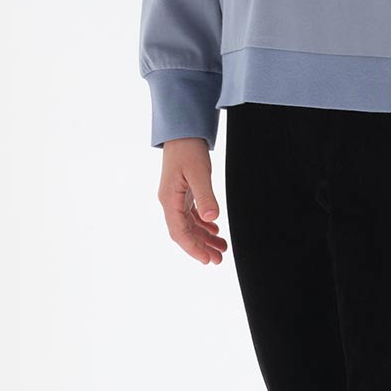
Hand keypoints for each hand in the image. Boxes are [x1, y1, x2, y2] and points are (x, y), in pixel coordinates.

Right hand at [157, 138, 228, 265]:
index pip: (179, 232)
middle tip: (218, 259)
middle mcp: (170, 202)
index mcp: (169, 200)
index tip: (207, 260)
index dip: (193, 248)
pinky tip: (215, 229)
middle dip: (200, 247)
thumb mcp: (200, 172)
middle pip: (184, 232)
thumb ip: (206, 196)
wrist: (182, 131)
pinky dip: (203, 224)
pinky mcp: (183, 192)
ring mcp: (176, 198)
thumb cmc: (188, 149)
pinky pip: (191, 215)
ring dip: (204, 238)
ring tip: (221, 248)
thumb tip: (212, 219)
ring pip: (189, 225)